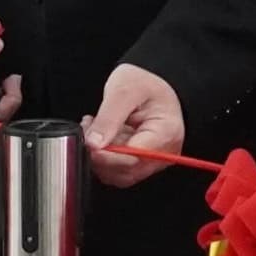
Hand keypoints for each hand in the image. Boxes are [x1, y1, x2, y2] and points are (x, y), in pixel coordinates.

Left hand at [85, 61, 184, 184]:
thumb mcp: (124, 90)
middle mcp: (164, 152)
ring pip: (119, 173)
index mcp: (166, 133)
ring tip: (93, 128)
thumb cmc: (145, 82)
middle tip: (88, 131)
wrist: (153, 81)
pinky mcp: (141, 161)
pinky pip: (119, 168)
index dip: (107, 156)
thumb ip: (108, 118)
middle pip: (127, 171)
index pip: (134, 158)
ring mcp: (153, 159)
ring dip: (99, 156)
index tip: (88, 145)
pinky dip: (104, 156)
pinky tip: (100, 135)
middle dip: (101, 156)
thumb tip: (93, 144)